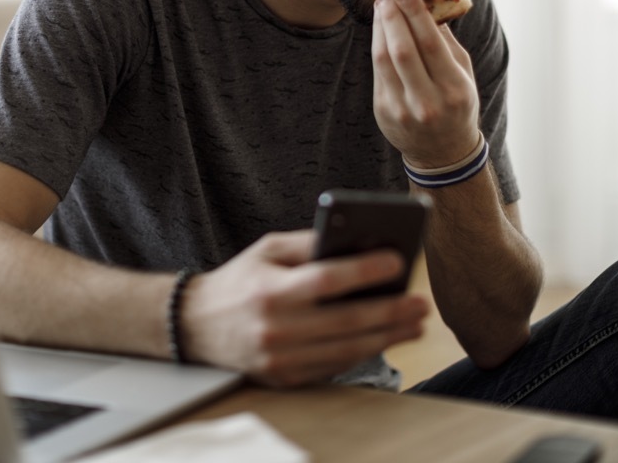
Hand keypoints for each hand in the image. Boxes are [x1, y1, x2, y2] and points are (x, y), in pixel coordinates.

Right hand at [178, 230, 428, 386]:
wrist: (197, 326)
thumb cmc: (240, 281)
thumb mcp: (268, 249)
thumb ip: (310, 244)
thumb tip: (356, 240)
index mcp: (271, 290)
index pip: (327, 280)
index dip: (366, 271)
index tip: (398, 260)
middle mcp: (277, 328)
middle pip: (347, 321)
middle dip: (391, 311)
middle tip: (421, 302)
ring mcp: (281, 358)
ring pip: (347, 349)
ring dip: (388, 337)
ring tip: (414, 323)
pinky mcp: (285, 377)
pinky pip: (335, 366)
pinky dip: (363, 352)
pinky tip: (384, 338)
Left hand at [372, 0, 479, 167]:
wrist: (443, 152)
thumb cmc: (457, 105)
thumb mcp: (464, 74)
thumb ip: (447, 42)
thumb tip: (429, 2)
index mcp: (454, 89)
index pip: (430, 43)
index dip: (414, 11)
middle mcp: (428, 101)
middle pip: (402, 49)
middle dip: (392, 14)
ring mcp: (403, 109)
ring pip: (384, 59)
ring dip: (380, 26)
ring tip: (382, 3)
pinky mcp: (384, 112)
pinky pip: (378, 71)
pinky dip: (377, 45)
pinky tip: (380, 27)